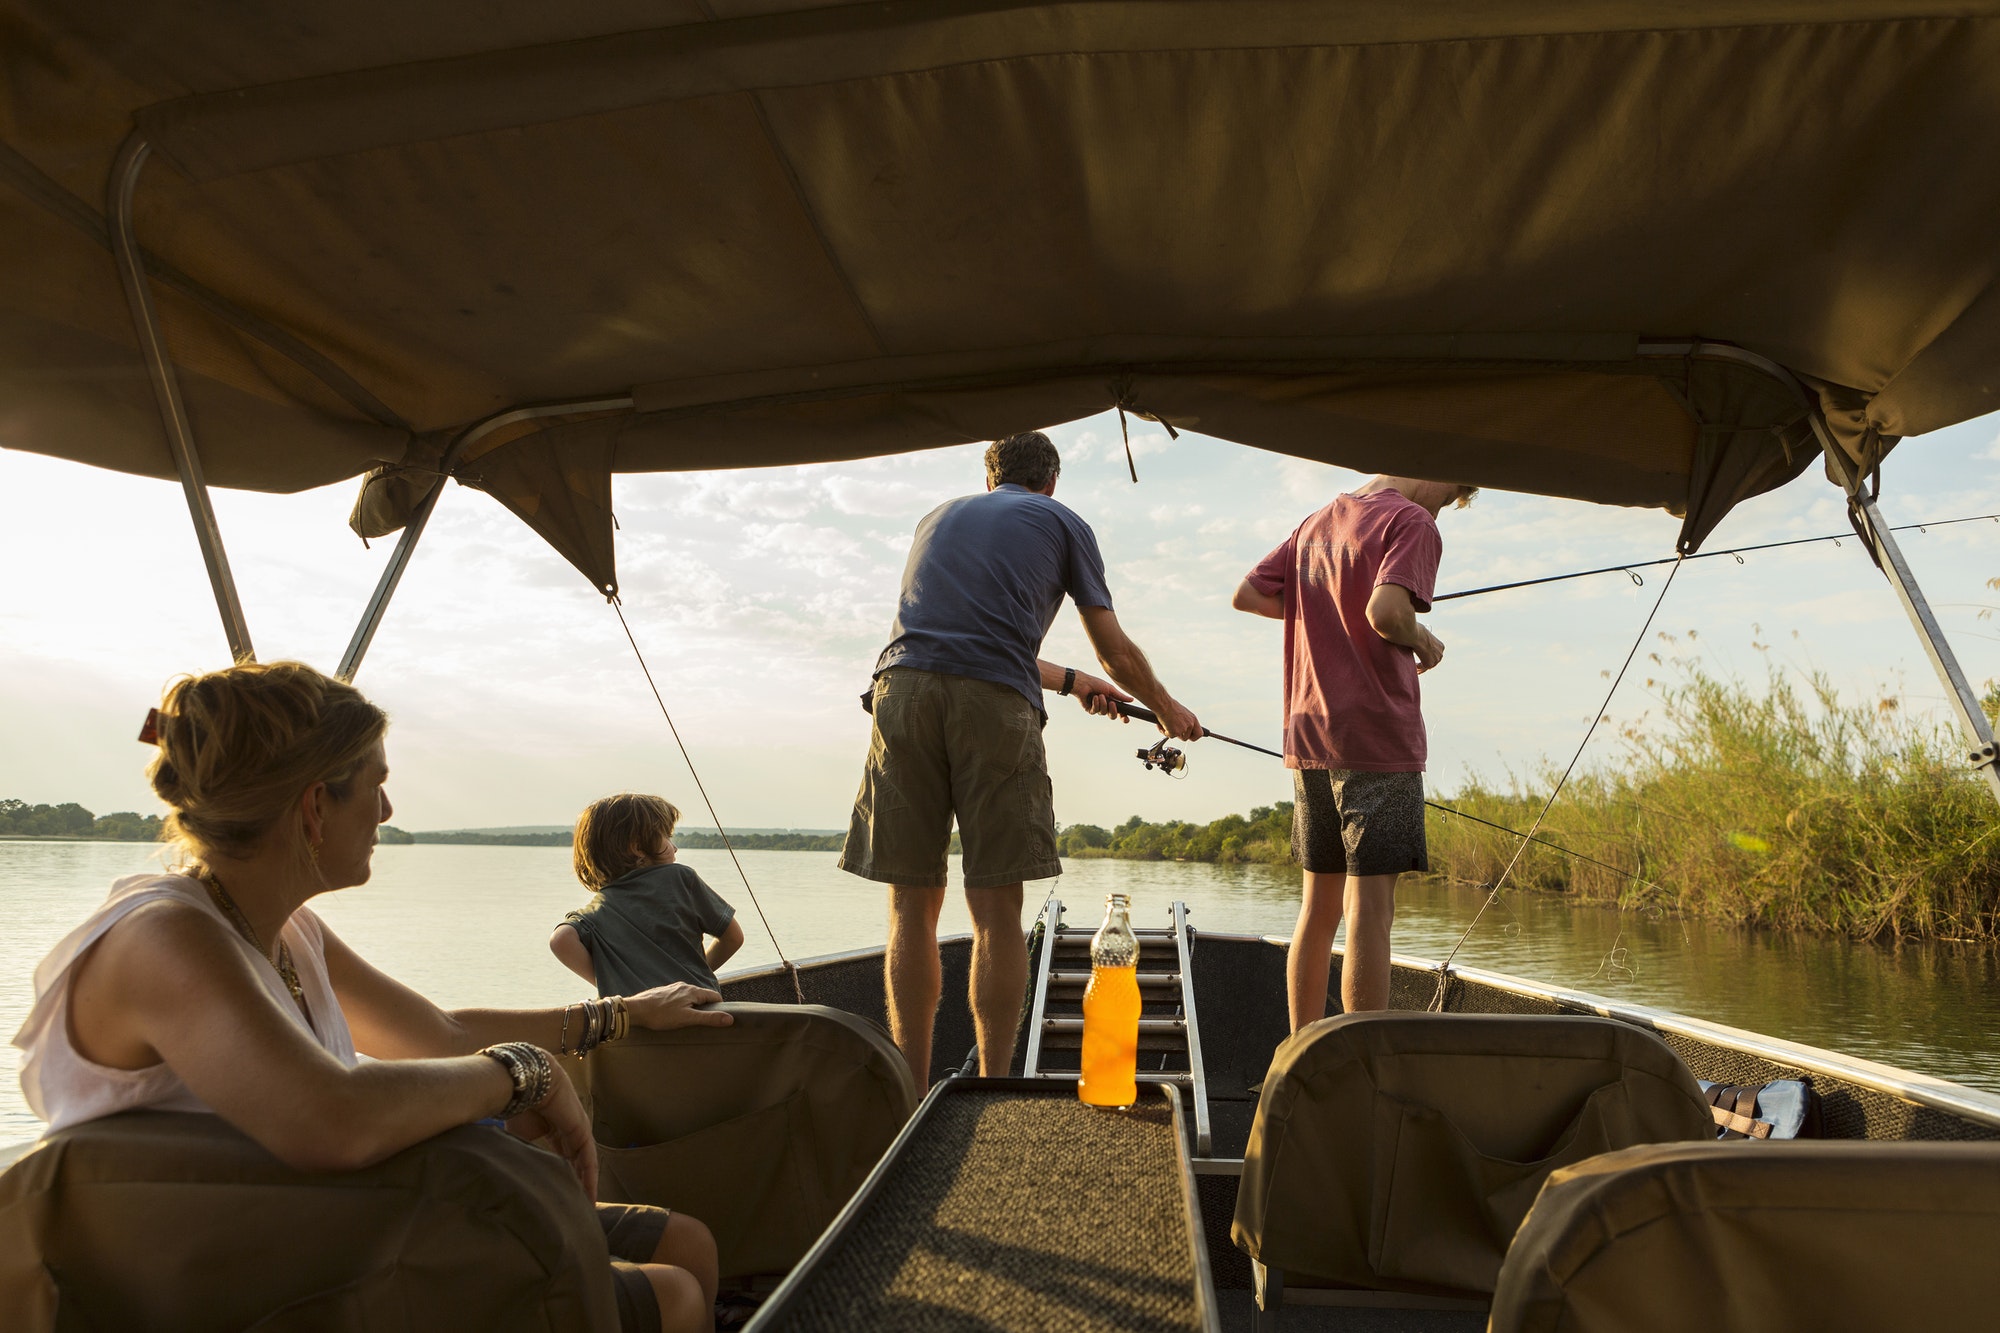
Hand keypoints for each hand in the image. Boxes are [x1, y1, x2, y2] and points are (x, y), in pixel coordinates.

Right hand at [505, 1061, 597, 1198]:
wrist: (527, 1082)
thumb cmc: (519, 1104)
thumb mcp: (520, 1134)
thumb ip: (524, 1151)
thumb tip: (516, 1175)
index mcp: (553, 1128)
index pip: (561, 1156)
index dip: (561, 1175)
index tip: (558, 1196)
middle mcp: (569, 1129)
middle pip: (575, 1161)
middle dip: (576, 1184)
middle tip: (575, 1209)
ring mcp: (578, 1129)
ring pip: (584, 1163)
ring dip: (584, 1185)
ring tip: (583, 1209)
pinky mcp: (583, 1131)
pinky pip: (588, 1159)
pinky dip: (589, 1178)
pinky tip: (589, 1197)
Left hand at [624, 982, 733, 1030]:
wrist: (635, 1010)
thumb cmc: (660, 1015)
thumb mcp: (687, 1019)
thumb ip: (708, 1018)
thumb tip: (729, 1019)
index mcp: (693, 991)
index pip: (714, 996)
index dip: (719, 1007)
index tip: (719, 1019)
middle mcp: (684, 986)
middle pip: (702, 996)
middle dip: (706, 1008)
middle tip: (703, 1022)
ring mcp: (673, 988)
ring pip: (690, 997)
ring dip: (693, 1007)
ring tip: (689, 1020)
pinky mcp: (664, 993)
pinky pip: (679, 998)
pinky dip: (682, 1006)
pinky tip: (675, 1015)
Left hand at [1071, 672, 1131, 719]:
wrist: (1083, 682)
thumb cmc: (1096, 683)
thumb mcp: (1110, 689)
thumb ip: (1120, 696)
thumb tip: (1131, 700)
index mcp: (1111, 701)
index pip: (1119, 712)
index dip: (1123, 717)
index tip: (1126, 719)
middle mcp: (1105, 706)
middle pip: (1112, 716)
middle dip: (1113, 710)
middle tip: (1112, 702)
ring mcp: (1097, 708)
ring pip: (1103, 713)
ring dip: (1102, 703)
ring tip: (1099, 695)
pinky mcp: (1089, 709)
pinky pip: (1095, 711)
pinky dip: (1096, 704)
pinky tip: (1094, 697)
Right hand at [1156, 699, 1202, 740]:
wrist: (1164, 704)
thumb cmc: (1170, 706)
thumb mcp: (1183, 713)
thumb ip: (1185, 721)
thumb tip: (1182, 726)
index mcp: (1193, 719)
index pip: (1199, 733)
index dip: (1193, 736)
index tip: (1189, 736)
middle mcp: (1190, 724)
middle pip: (1187, 738)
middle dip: (1180, 737)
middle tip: (1174, 731)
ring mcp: (1184, 729)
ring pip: (1177, 737)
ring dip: (1171, 733)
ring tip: (1167, 724)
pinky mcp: (1176, 732)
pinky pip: (1170, 736)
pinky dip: (1165, 732)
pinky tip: (1163, 724)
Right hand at [1412, 628, 1444, 672]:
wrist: (1417, 636)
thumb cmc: (1418, 632)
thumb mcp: (1424, 635)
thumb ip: (1424, 640)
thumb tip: (1417, 639)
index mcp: (1441, 646)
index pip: (1436, 654)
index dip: (1429, 656)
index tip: (1423, 658)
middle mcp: (1440, 653)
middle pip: (1433, 661)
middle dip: (1426, 663)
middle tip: (1419, 665)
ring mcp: (1436, 660)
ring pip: (1428, 665)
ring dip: (1422, 667)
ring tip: (1416, 667)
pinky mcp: (1429, 664)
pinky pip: (1423, 668)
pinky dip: (1418, 667)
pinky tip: (1414, 666)